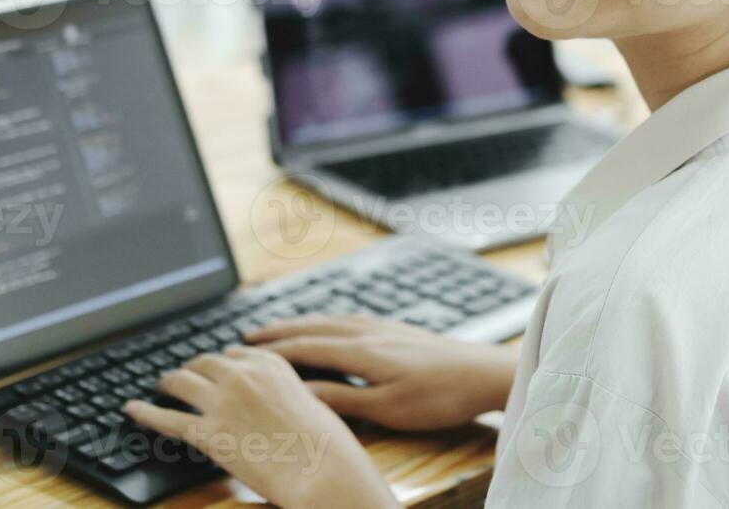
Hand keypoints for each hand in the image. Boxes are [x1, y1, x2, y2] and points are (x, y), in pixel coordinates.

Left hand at [124, 344, 399, 508]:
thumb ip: (285, 393)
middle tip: (184, 378)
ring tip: (162, 386)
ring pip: (182, 382)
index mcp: (270, 363)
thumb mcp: (312, 402)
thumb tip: (274, 401)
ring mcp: (222, 401)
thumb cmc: (327, 445)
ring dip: (169, 382)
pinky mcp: (208, 432)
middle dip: (193, 370)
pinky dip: (145, 412)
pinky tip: (132, 409)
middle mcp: (242, 374)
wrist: (323, 469)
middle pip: (204, 363)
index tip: (215, 370)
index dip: (221, 364)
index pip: (234, 354)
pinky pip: (167, 418)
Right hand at [247, 315, 517, 430]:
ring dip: (301, 323)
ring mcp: (384, 327)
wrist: (483, 373)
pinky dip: (327, 321)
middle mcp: (369, 332)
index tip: (245, 352)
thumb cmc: (439, 397)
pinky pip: (350, 319)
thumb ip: (344, 398)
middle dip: (279, 331)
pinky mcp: (398, 329)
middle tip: (249, 335)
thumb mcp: (388, 409)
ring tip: (279, 328)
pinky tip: (329, 326)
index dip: (274, 351)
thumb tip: (303, 392)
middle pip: (313, 327)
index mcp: (362, 351)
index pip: (306, 348)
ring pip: (331, 320)